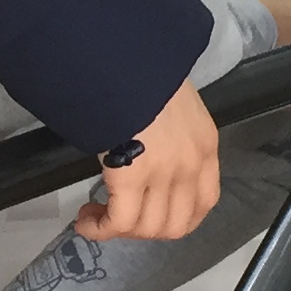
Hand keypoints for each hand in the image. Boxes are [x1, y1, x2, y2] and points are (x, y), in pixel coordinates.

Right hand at [76, 82, 219, 242]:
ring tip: (97, 216)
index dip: (176, 220)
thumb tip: (149, 154)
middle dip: (144, 230)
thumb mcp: (174, 102)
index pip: (203, 202)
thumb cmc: (143, 73)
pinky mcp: (132, 177)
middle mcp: (190, 165)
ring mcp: (164, 173)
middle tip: (120, 218)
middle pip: (174, 225)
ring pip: (146, 228)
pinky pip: (118, 222)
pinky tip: (86, 221)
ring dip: (119, 230)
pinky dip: (99, 229)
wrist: (126, 60)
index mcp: (204, 145)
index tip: (153, 216)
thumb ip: (174, 134)